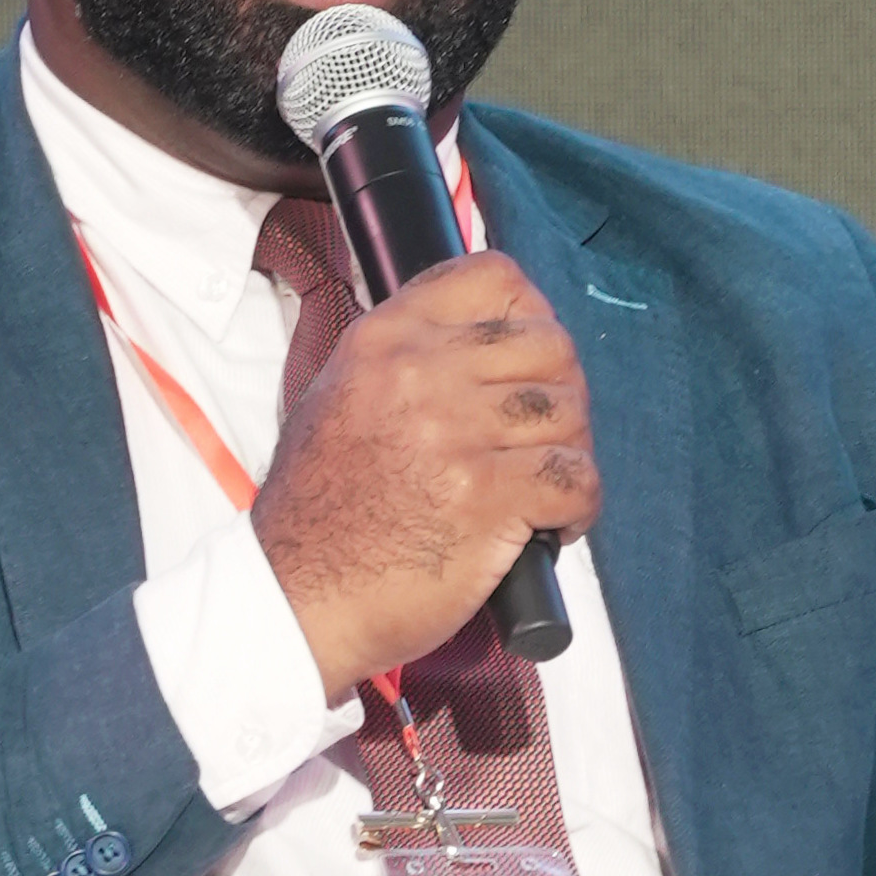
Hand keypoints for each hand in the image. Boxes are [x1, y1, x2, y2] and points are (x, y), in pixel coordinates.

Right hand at [252, 260, 600, 686]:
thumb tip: (476, 347)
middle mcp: (419, 373)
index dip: (532, 316)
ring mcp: (454, 433)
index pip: (493, 277)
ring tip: (544, 491)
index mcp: (384, 340)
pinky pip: (575, 478)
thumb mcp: (335, 401)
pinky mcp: (487, 497)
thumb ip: (400, 362)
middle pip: (547, 345)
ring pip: (567, 413)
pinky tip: (552, 524)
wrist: (297, 599)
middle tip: (545, 440)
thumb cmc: (318, 518)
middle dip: (563, 393)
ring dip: (570, 454)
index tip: (532, 361)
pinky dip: (578, 506)